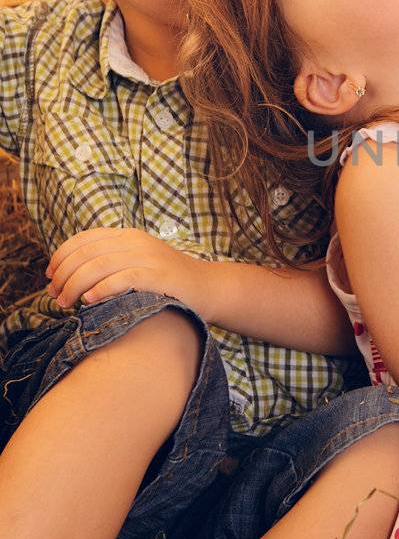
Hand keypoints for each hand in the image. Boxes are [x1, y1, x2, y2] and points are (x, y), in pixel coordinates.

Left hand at [45, 227, 211, 314]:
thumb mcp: (137, 263)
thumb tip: (71, 278)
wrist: (208, 288)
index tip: (50, 277)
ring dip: (75, 285)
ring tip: (66, 303)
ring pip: (98, 265)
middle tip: (55, 296)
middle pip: (86, 253)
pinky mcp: (158, 275)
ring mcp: (148, 257)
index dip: (60, 257)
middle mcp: (135, 242)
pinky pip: (122, 278)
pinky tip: (88, 301)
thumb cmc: (167, 283)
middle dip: (64, 275)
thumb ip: (110, 264)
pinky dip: (101, 289)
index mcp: (128, 236)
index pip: (83, 239)